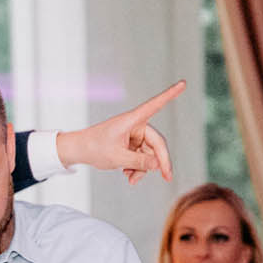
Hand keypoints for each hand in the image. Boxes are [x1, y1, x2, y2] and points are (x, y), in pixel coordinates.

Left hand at [56, 81, 184, 184]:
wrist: (79, 150)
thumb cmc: (95, 148)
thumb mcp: (117, 157)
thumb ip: (139, 162)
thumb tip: (159, 165)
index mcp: (132, 120)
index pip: (154, 105)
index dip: (170, 95)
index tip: (183, 83)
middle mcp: (137, 125)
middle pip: (157, 143)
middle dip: (160, 162)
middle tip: (167, 178)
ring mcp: (136, 135)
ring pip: (150, 154)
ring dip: (143, 168)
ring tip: (131, 180)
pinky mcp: (133, 144)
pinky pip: (142, 157)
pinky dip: (137, 167)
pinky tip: (128, 175)